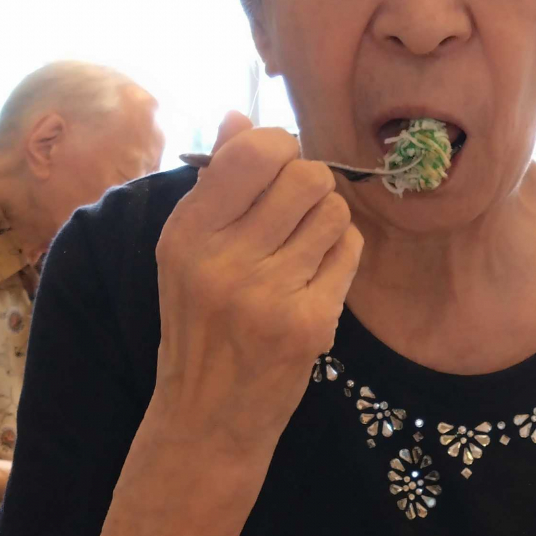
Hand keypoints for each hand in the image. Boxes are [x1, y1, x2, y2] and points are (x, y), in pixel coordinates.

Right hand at [148, 112, 363, 458]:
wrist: (208, 418)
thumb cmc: (200, 324)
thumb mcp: (186, 253)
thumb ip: (215, 184)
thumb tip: (240, 117)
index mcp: (186, 234)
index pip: (253, 152)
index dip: (281, 149)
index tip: (278, 168)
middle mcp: (223, 260)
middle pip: (306, 176)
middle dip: (311, 186)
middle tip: (296, 215)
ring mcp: (268, 294)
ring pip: (334, 212)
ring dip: (328, 222)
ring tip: (302, 251)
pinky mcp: (308, 323)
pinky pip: (349, 252)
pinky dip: (339, 257)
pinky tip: (314, 279)